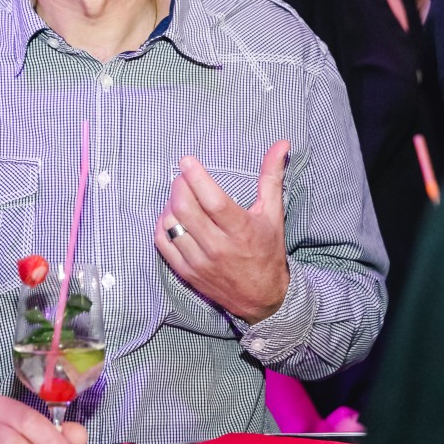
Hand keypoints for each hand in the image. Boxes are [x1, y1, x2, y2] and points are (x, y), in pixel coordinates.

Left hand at [156, 140, 290, 322]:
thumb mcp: (273, 214)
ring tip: (179, 196)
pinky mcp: (187, 273)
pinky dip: (163, 225)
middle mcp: (219, 247)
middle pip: (186, 209)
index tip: (187, 161)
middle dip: (179, 186)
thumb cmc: (267, 251)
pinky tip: (171, 216)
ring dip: (171, 204)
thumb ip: (272, 177)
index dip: (196, 178)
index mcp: (241, 230)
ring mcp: (200, 262)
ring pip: (172, 225)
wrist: (262, 299)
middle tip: (183, 177)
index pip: (213, 200)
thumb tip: (281, 144)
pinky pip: (163, 244)